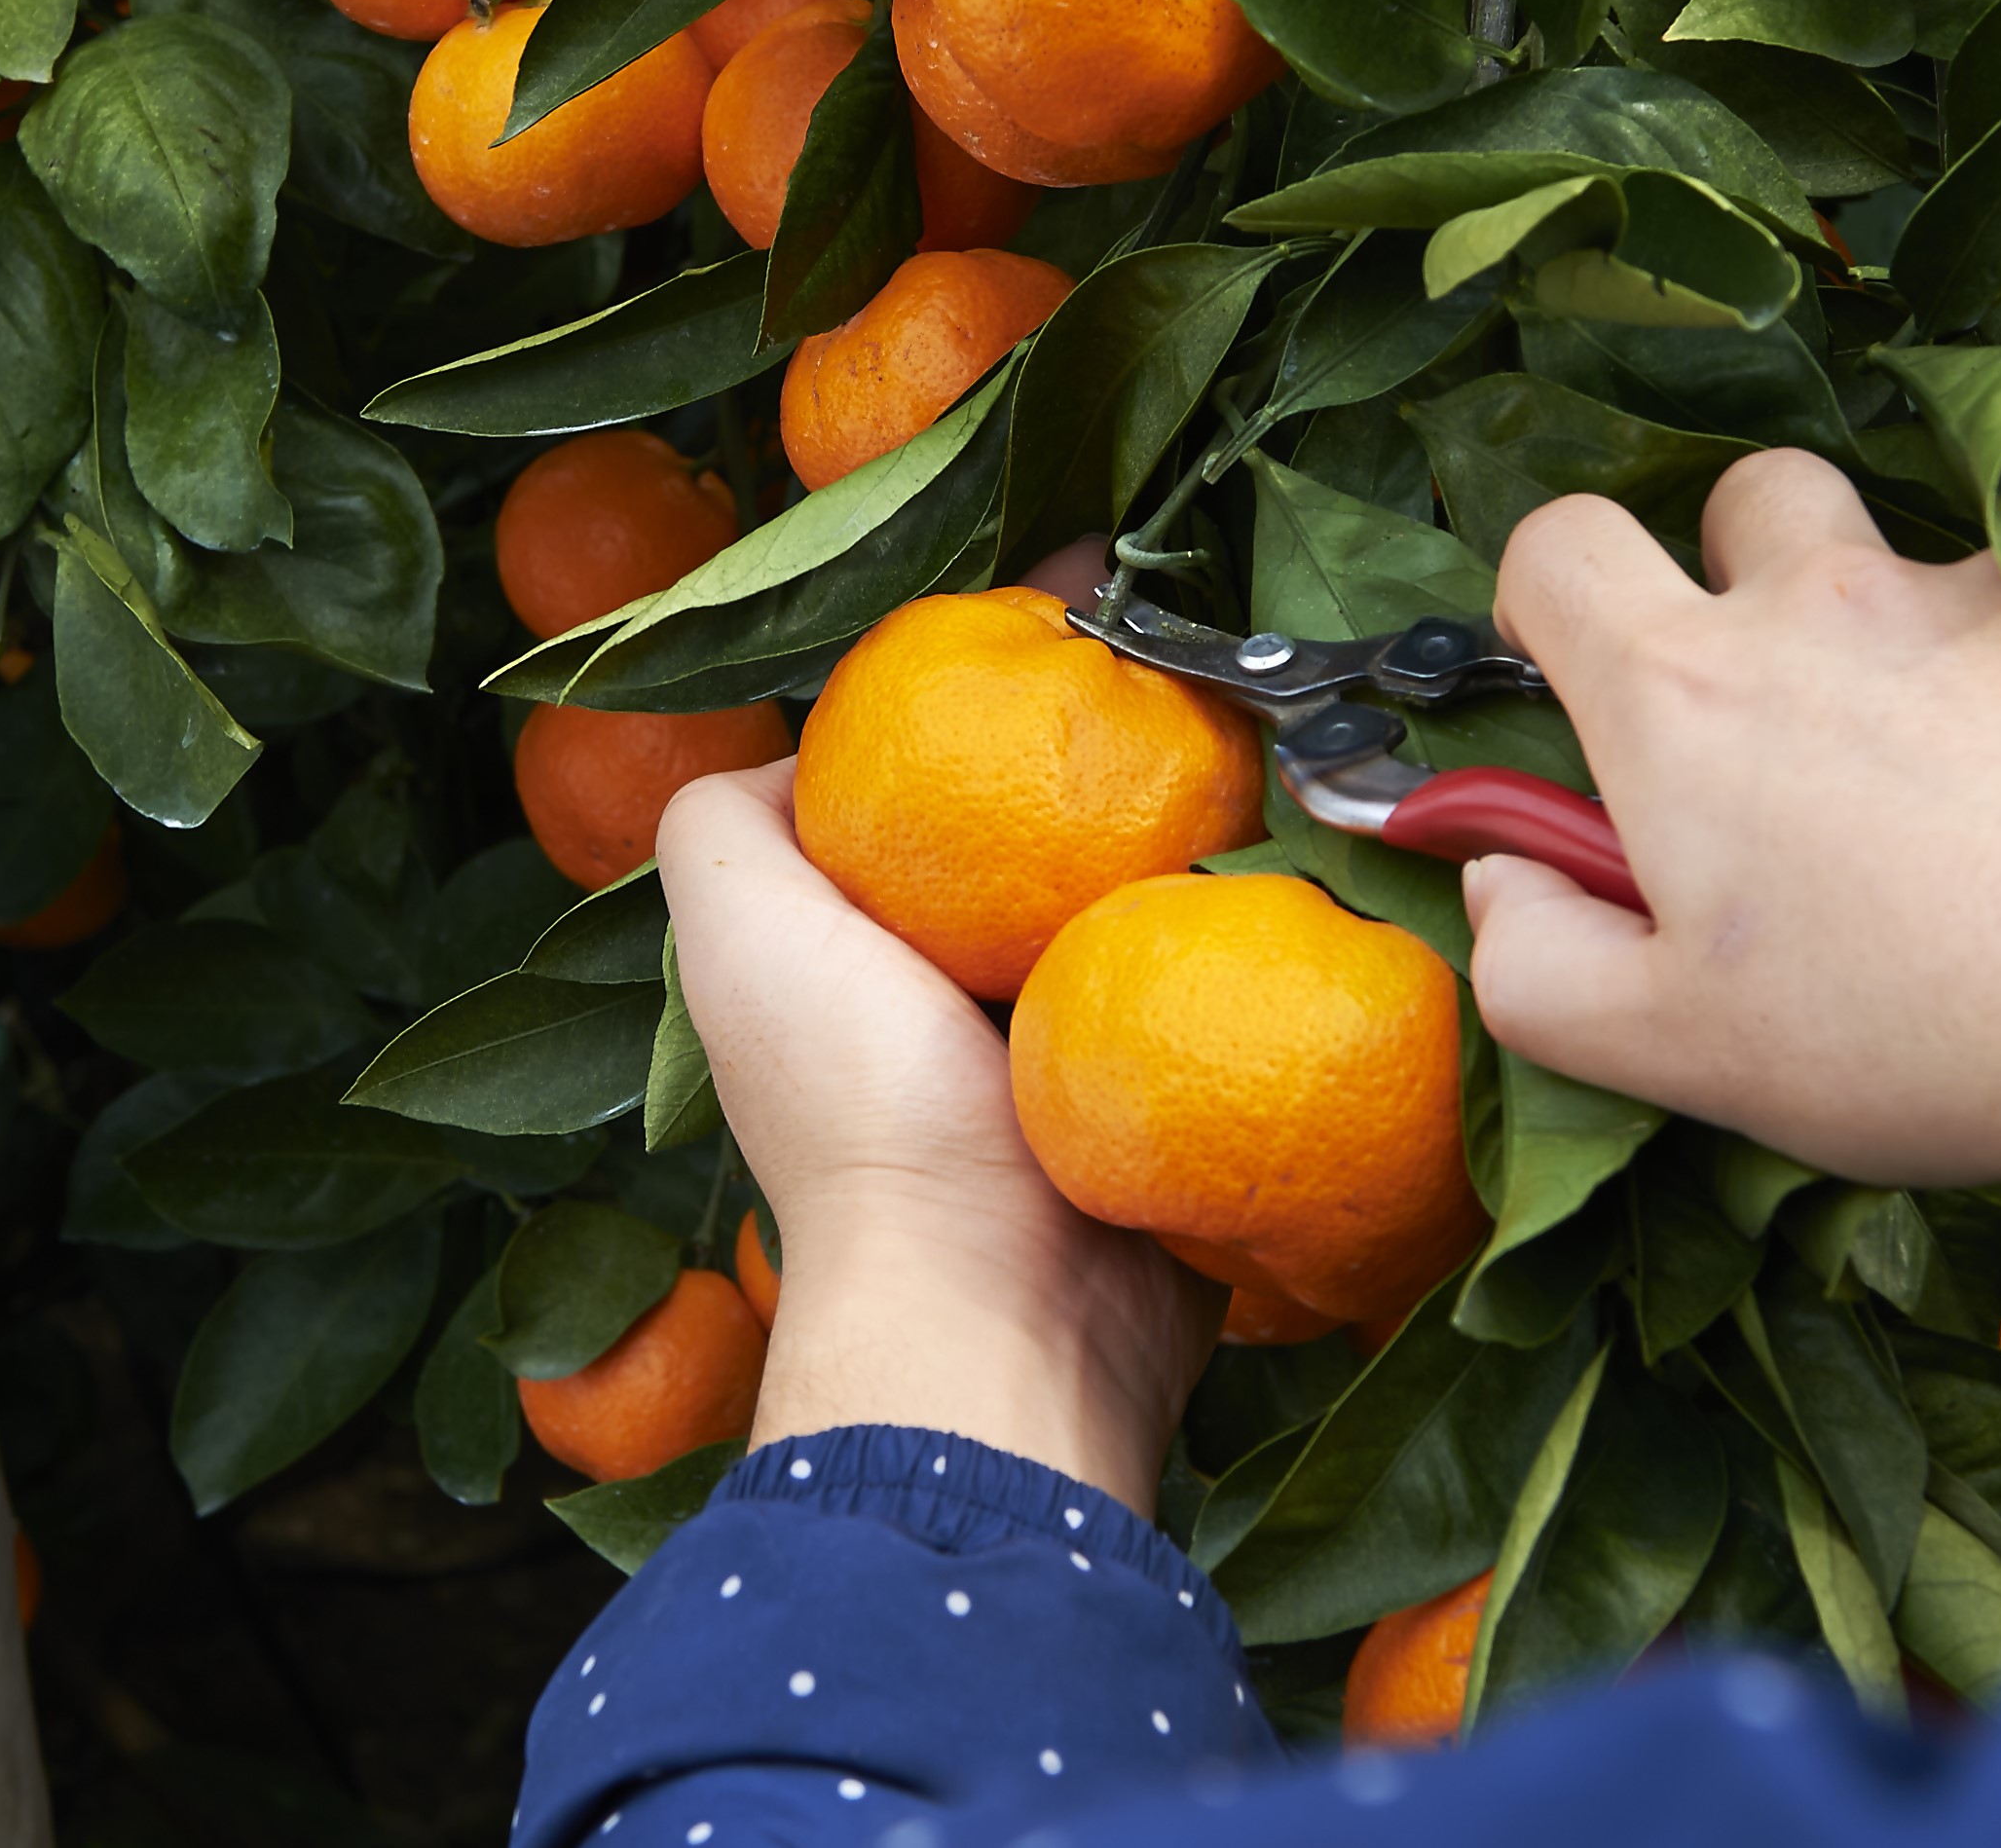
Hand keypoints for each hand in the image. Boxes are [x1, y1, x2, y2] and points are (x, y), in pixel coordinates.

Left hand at [656, 760, 1221, 1512]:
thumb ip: (725, 825)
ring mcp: (1070, 1074)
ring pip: (1135, 918)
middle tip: (1163, 719)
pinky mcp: (1170, 1116)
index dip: (945, 752)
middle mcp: (954, 1022)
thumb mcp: (742, 935)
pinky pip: (1217, 1001)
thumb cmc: (869, 1113)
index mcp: (856, 977)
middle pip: (1027, 860)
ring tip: (1243, 781)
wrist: (1011, 1313)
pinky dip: (1238, 948)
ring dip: (1182, 863)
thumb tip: (803, 753)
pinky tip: (1276, 881)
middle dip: (1085, 795)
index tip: (1023, 687)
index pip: (904, 822)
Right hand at [1470, 453, 2000, 1292]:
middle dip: (1750, 576)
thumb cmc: (1930, 1036)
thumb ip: (1533, 962)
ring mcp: (1993, 581)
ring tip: (1979, 789)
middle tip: (1799, 723)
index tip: (1586, 675)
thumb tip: (1499, 878)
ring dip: (1924, 643)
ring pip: (1928, 565)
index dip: (1552, 597)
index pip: (1558, 544)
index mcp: (1687, 691)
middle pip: (1750, 501)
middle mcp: (1827, 597)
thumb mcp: (1676, 1052)